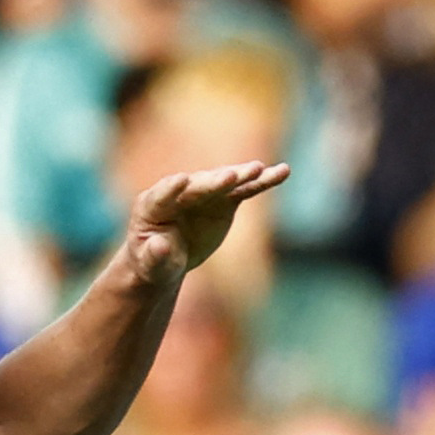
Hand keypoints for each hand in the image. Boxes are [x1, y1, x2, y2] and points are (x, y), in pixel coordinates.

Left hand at [118, 160, 294, 286]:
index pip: (162, 194)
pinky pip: (244, 189)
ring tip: (259, 169)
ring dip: (242, 176)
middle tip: (232, 176)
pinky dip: (262, 181)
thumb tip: (161, 245)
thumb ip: (154, 256)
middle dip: (214, 182)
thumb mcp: (151, 265)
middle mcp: (178, 192)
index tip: (182, 180)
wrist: (168, 258)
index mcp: (152, 206)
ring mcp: (203, 193)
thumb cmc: (153, 263)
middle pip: (198, 186)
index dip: (171, 188)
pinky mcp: (223, 199)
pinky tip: (282, 172)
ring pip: (224, 183)